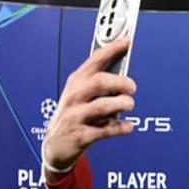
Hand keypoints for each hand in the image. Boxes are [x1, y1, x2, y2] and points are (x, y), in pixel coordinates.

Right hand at [43, 38, 136, 171]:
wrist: (56, 146)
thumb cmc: (74, 116)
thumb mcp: (81, 96)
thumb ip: (99, 85)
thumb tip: (125, 75)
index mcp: (76, 83)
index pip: (95, 61)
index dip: (111, 50)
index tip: (127, 42)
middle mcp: (75, 97)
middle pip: (99, 82)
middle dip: (119, 82)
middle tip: (132, 87)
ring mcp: (76, 116)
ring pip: (101, 106)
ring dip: (120, 103)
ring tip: (129, 104)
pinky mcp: (81, 135)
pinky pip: (104, 130)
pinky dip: (120, 127)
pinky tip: (129, 126)